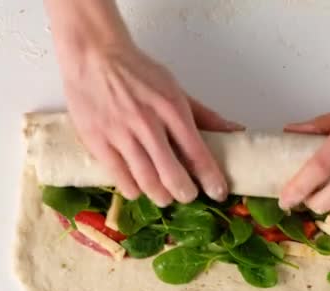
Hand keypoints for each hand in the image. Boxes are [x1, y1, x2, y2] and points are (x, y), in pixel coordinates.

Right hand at [63, 43, 242, 205]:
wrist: (93, 55)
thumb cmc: (137, 72)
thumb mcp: (175, 88)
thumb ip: (204, 115)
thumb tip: (236, 131)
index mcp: (172, 109)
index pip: (197, 153)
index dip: (211, 178)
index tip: (219, 193)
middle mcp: (148, 123)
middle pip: (172, 173)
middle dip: (185, 193)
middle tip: (188, 196)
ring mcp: (120, 133)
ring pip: (145, 180)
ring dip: (160, 195)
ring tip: (166, 197)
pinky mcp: (97, 140)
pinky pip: (119, 176)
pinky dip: (133, 189)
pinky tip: (138, 189)